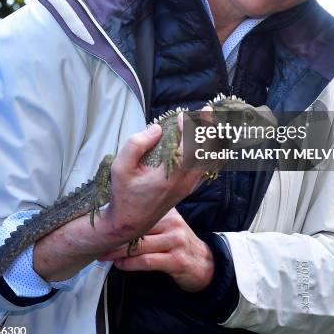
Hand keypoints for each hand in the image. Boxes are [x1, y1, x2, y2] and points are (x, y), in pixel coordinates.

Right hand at [34, 113, 205, 281]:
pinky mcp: (190, 187)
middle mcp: (185, 182)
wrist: (130, 224)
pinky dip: (213, 150)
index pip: (189, 150)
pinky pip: (209, 167)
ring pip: (212, 160)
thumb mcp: (120, 168)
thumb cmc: (123, 195)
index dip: (189, 130)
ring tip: (211, 120)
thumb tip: (157, 129)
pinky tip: (211, 139)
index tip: (181, 116)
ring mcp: (190, 186)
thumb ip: (136, 145)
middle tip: (207, 109)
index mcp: (170, 178)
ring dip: (214, 138)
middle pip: (208, 153)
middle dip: (210, 129)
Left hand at [98, 208, 214, 292]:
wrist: (204, 263)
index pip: (140, 209)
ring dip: (117, 252)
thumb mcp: (168, 224)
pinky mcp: (176, 261)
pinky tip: (120, 265)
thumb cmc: (178, 242)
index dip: (119, 216)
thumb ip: (149, 218)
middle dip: (115, 234)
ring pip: (140, 245)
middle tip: (97, 238)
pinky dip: (130, 264)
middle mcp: (173, 223)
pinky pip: (147, 261)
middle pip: (137, 227)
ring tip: (103, 254)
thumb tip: (117, 215)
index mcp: (168, 211)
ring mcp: (175, 242)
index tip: (102, 221)